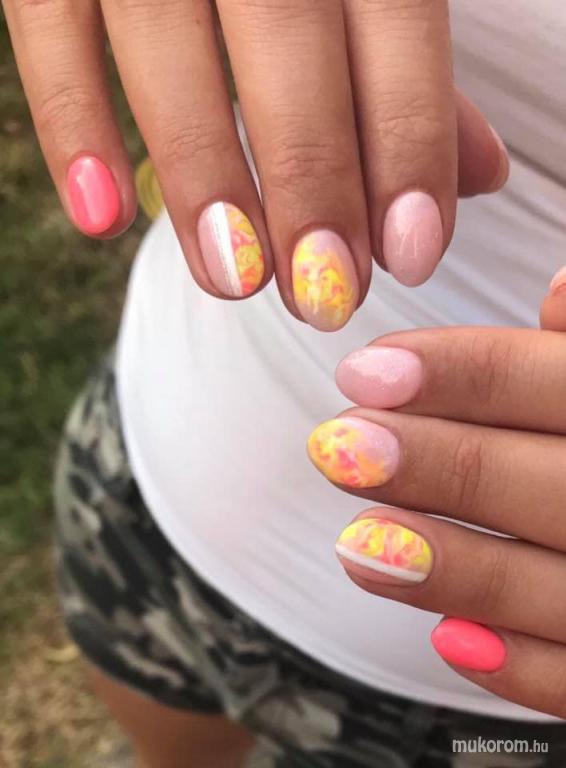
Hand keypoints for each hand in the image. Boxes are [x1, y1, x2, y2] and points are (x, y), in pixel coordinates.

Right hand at [2, 1, 507, 329]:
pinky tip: (102, 217)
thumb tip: (477, 173)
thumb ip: (408, 70)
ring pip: (167, 42)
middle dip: (309, 182)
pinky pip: (47, 24)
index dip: (407, 144)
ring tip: (234, 280)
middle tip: (323, 294)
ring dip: (203, 173)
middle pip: (287, 44)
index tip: (409, 254)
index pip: (394, 25)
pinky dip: (71, 120)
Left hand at [307, 269, 565, 716]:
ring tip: (354, 544)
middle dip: (436, 466)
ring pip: (557, 590)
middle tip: (337, 450)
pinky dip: (521, 670)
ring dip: (451, 569)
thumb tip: (562, 292)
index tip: (361, 371)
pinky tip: (449, 641)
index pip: (554, 381)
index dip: (459, 374)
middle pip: (546, 484)